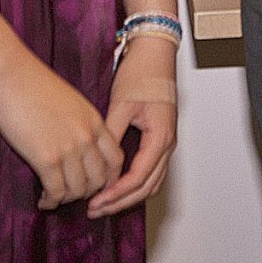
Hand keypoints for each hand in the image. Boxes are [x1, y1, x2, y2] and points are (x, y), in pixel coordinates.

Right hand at [0, 57, 123, 208]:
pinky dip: (50, 201)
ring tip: (54, 197)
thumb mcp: (71, 102)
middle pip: (100, 179)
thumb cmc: (35, 85)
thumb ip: (82, 124)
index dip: (109, 179)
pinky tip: (43, 200)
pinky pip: (56, 191)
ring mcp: (69, 148)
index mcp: (95, 122)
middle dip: (87, 193)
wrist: (12, 75)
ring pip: (78, 190)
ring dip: (66, 199)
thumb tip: (79, 147)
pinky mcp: (47, 158)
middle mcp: (87, 137)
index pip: (116, 159)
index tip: (95, 186)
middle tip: (72, 195)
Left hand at [88, 38, 179, 217]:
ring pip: (150, 182)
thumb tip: (96, 162)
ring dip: (127, 195)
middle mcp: (167, 144)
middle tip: (95, 209)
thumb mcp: (121, 105)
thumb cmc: (142, 72)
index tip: (94, 201)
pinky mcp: (160, 138)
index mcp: (160, 137)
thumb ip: (110, 136)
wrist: (155, 53)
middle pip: (146, 187)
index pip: (138, 179)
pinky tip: (114, 184)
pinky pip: (150, 170)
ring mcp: (166, 142)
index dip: (115, 194)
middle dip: (120, 202)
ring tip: (102, 202)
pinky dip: (134, 183)